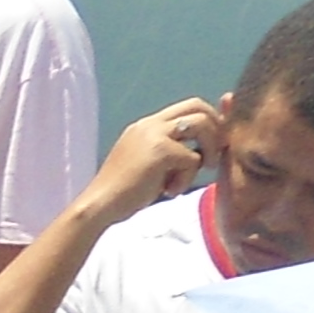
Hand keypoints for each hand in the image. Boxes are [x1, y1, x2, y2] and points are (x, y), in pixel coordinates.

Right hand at [84, 96, 221, 224]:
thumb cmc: (122, 194)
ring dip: (209, 149)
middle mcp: (150, 124)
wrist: (98, 206)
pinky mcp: (160, 151)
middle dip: (215, 128)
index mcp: (146, 125)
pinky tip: (170, 191)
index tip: (212, 143)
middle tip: (212, 156)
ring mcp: (154, 135)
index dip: (208, 118)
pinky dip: (187, 178)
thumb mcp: (148, 164)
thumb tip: (199, 152)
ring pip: (201, 125)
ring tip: (199, 171)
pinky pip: (193, 158)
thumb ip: (170, 151)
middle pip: (197, 107)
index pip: (187, 106)